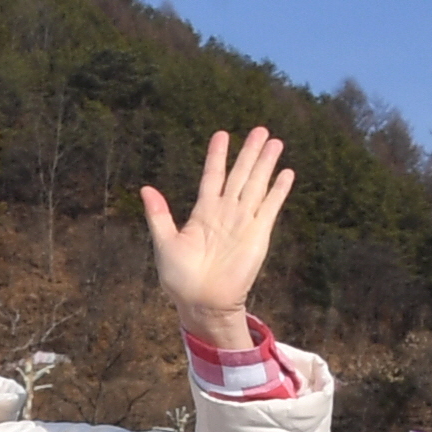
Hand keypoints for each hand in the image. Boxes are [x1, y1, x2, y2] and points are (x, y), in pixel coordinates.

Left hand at [139, 127, 292, 348]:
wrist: (203, 302)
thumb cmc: (180, 279)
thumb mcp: (164, 243)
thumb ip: (159, 215)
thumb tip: (146, 188)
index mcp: (203, 213)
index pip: (213, 176)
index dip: (217, 156)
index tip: (222, 134)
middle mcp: (225, 213)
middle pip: (240, 175)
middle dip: (249, 152)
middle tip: (260, 129)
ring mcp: (244, 222)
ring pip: (257, 185)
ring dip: (266, 164)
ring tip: (275, 142)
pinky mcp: (259, 234)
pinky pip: (270, 207)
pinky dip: (278, 190)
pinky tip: (286, 173)